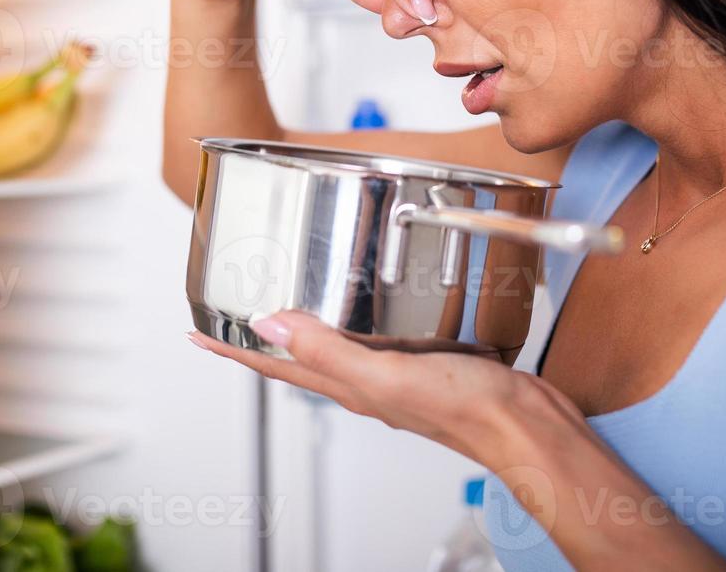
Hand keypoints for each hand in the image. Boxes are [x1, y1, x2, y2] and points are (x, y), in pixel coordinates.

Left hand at [187, 310, 584, 469]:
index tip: (198, 332)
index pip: (274, 364)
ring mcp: (394, 373)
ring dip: (305, 323)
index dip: (233, 348)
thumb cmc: (466, 411)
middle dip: (260, 335)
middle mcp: (364, 381)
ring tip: (286, 298)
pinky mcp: (425, 360)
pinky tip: (366, 301)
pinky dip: (357, 317)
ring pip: (335, 343)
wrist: (527, 426)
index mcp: (348, 385)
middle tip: (232, 310)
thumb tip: (270, 324)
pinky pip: (376, 336)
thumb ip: (328, 351)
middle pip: (297, 355)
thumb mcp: (386, 376)